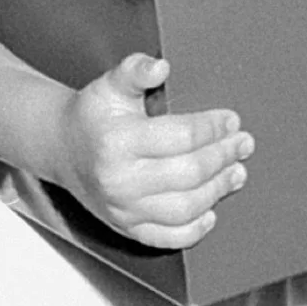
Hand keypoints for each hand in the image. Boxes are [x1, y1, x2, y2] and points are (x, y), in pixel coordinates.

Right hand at [57, 52, 251, 249]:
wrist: (63, 150)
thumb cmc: (93, 116)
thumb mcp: (109, 85)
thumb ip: (134, 70)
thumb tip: (160, 66)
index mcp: (118, 141)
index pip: (180, 137)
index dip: (212, 128)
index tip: (231, 120)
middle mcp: (119, 180)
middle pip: (188, 173)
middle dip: (223, 157)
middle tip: (243, 144)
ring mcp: (123, 209)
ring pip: (184, 208)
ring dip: (218, 190)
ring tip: (236, 173)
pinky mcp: (127, 229)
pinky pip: (168, 239)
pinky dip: (194, 230)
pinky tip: (211, 212)